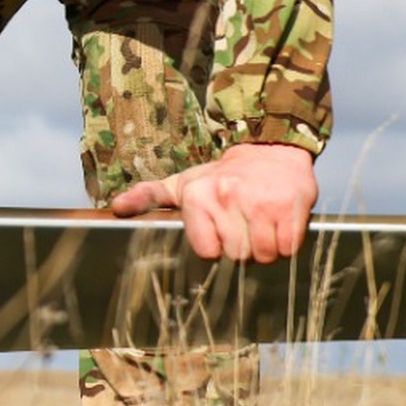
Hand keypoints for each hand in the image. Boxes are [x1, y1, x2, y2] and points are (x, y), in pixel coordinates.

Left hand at [109, 142, 316, 262]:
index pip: (207, 251)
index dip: (216, 247)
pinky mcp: (290, 207)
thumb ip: (149, 197)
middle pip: (237, 255)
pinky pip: (288, 248)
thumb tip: (116, 208)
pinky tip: (278, 223)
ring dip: (266, 247)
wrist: (271, 150)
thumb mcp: (183, 183)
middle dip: (243, 248)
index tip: (220, 232)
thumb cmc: (223, 175)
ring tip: (260, 224)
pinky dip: (287, 242)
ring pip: (264, 254)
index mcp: (197, 196)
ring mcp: (260, 202)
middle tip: (244, 225)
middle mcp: (227, 197)